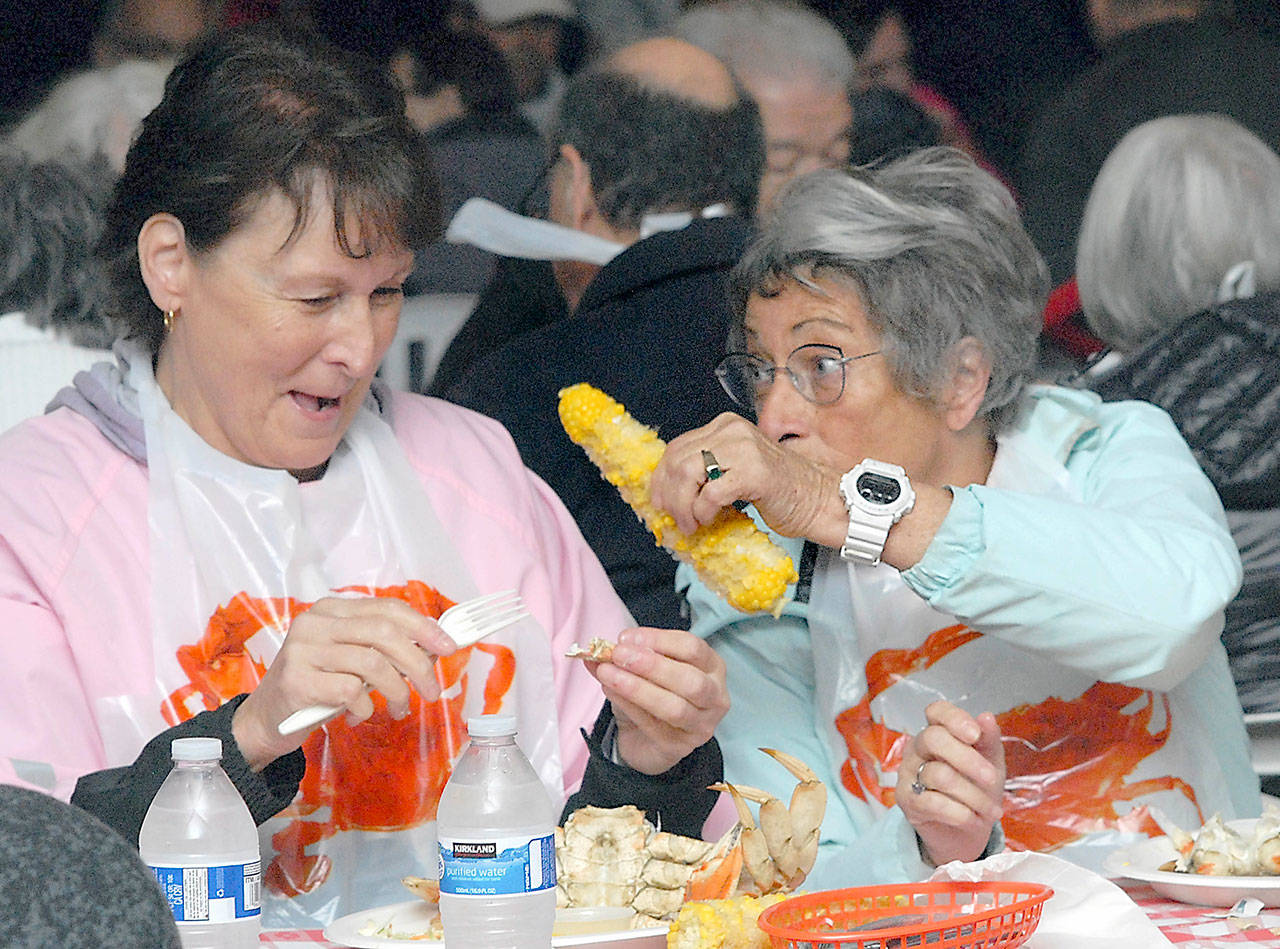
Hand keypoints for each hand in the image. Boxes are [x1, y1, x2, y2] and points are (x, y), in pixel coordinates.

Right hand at [232, 595, 457, 768]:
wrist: (266, 720)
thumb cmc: (317, 687)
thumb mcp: (350, 660)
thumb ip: (383, 649)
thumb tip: (434, 647)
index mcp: (331, 609)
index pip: (387, 608)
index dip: (423, 626)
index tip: (448, 647)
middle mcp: (315, 623)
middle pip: (384, 633)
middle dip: (418, 663)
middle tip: (432, 691)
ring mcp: (302, 650)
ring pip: (372, 663)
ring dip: (397, 692)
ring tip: (398, 709)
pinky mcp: (296, 681)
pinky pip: (351, 691)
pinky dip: (366, 707)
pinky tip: (358, 715)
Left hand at [585, 627, 728, 775]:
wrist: (645, 739)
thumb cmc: (653, 695)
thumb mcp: (643, 669)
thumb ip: (624, 656)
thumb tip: (598, 649)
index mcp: (712, 667)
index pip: (693, 648)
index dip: (659, 640)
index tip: (627, 638)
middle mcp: (715, 697)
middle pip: (690, 680)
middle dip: (651, 665)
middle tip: (618, 654)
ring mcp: (700, 726)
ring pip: (674, 707)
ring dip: (637, 688)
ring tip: (608, 674)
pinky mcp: (679, 748)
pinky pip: (653, 726)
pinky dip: (628, 705)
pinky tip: (610, 691)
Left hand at [649, 413, 844, 545]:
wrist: (818, 499)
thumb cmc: (778, 490)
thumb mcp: (735, 469)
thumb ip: (706, 471)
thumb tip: (668, 492)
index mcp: (725, 426)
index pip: (677, 447)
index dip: (661, 478)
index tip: (659, 501)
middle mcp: (732, 430)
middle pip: (678, 460)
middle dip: (669, 495)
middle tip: (676, 519)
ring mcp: (744, 448)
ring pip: (689, 473)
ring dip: (683, 505)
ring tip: (691, 523)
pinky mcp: (754, 472)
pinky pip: (711, 492)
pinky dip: (702, 510)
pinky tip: (709, 520)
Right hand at [896, 701, 1004, 866]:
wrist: (966, 832)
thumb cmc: (977, 789)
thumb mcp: (990, 763)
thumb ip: (989, 740)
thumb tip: (987, 717)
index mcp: (938, 732)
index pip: (936, 712)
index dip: (954, 719)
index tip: (975, 734)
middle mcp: (918, 748)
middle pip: (934, 739)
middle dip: (968, 760)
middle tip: (992, 779)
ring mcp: (907, 773)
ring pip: (940, 775)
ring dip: (974, 796)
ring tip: (992, 811)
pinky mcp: (906, 800)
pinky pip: (934, 803)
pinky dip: (962, 814)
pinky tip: (975, 820)